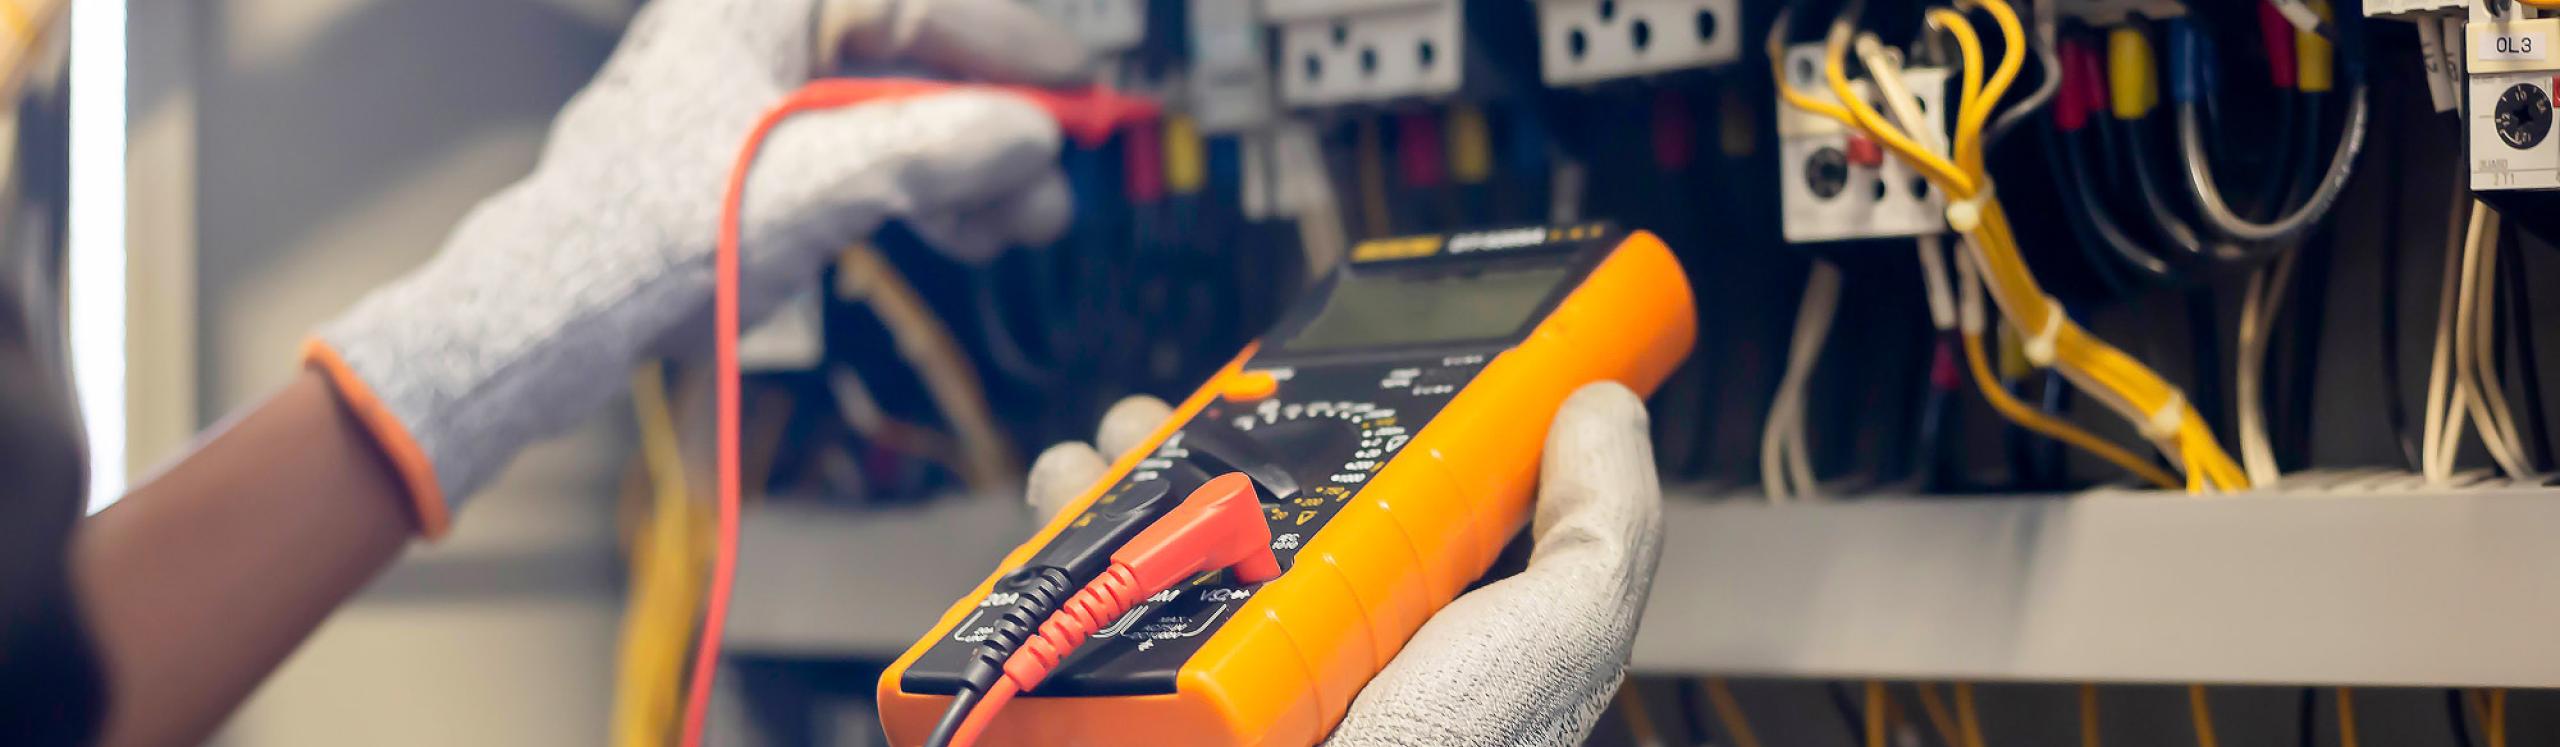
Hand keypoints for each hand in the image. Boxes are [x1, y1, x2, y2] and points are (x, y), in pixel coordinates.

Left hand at [310, 0, 1089, 536]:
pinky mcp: (763, 136)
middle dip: (995, 127)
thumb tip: (1034, 133)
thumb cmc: (653, 232)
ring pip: (904, 105)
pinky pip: (868, 141)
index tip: (1081, 92)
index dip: (1016, 49)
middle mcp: (769, 20)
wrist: (558, 302)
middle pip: (923, 56)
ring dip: (968, 166)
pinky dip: (922, 182)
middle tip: (1048, 191)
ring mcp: (764, 78)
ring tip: (1016, 226)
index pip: (925, 3)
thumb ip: (937, 151)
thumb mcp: (820, 185)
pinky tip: (964, 228)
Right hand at [1023, 383, 1664, 746]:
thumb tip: (1604, 408)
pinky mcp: (1134, 705)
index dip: (1356, 424)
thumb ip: (1598, 531)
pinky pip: (1082, 607)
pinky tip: (1063, 500)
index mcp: (1418, 633)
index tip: (1330, 361)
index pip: (1385, 504)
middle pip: (1250, 512)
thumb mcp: (1554, 645)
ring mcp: (1217, 683)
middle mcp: (1314, 653)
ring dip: (1117, 476)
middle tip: (1195, 399)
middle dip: (1209, 439)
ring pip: (1152, 547)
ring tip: (1113, 442)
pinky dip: (1055, 544)